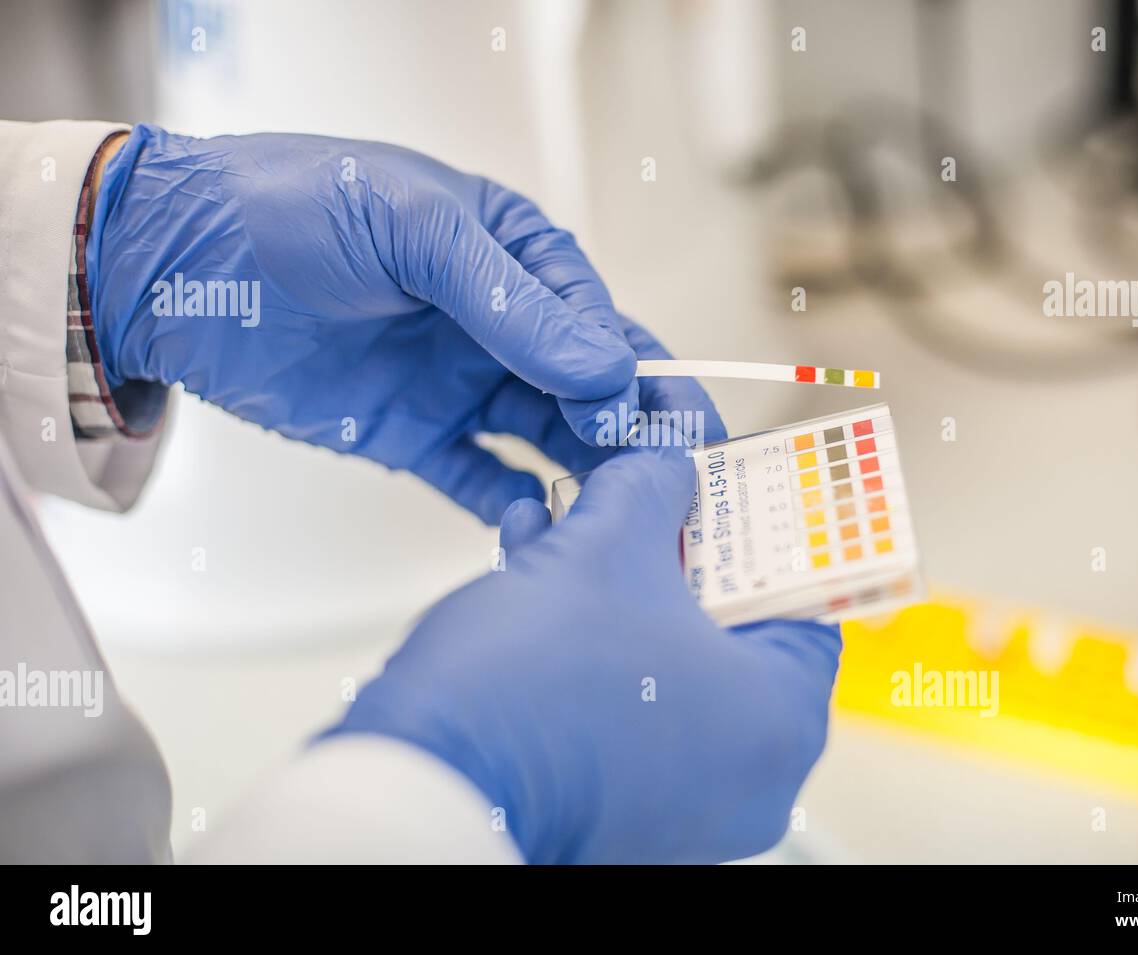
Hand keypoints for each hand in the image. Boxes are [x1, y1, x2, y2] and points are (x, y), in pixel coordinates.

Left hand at [87, 124, 720, 520]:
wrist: (176, 265)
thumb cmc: (292, 211)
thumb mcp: (411, 230)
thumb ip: (509, 303)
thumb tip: (604, 368)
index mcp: (512, 254)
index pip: (596, 316)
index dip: (628, 367)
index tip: (639, 413)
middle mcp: (499, 322)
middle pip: (590, 382)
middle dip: (633, 426)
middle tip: (672, 475)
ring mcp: (460, 381)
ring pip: (549, 435)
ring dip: (589, 470)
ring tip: (621, 512)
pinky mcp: (416, 436)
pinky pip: (482, 477)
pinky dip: (515, 503)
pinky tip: (539, 524)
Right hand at [328, 440, 841, 863]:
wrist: (423, 783)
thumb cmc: (526, 689)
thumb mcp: (603, 549)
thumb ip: (652, 488)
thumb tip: (668, 463)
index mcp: (779, 716)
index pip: (804, 595)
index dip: (757, 525)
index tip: (725, 489)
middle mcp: (749, 775)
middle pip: (728, 624)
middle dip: (669, 547)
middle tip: (646, 495)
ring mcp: (684, 800)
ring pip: (666, 659)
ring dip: (615, 582)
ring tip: (566, 520)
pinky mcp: (621, 806)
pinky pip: (625, 701)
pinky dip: (592, 640)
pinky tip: (534, 570)